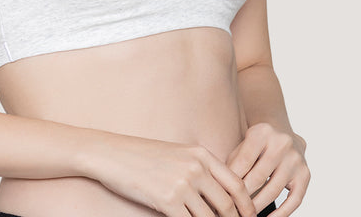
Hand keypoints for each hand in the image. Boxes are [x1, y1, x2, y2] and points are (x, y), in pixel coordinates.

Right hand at [87, 133, 257, 216]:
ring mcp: (182, 183)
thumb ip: (201, 170)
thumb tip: (220, 196)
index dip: (248, 207)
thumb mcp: (177, 154)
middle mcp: (195, 167)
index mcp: (201, 154)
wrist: (112, 154)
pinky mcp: (167, 200)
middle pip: (228, 205)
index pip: (236, 184)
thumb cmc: (143, 156)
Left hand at [225, 123, 309, 215]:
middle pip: (258, 177)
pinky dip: (281, 214)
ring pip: (274, 190)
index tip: (223, 196)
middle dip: (243, 196)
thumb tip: (221, 189)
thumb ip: (233, 163)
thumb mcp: (243, 145)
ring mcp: (296, 159)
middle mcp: (281, 143)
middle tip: (234, 208)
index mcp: (262, 132)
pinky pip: (294, 200)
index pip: (243, 161)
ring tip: (247, 215)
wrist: (283, 133)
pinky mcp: (305, 174)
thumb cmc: (256, 144)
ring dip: (258, 206)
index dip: (232, 181)